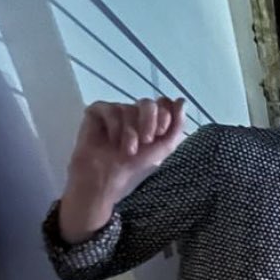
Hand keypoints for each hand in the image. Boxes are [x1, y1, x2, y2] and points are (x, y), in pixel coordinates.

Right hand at [58, 97, 185, 243]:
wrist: (107, 178)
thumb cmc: (134, 166)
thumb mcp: (164, 147)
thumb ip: (177, 125)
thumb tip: (182, 101)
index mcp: (152, 120)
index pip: (163, 103)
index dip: (165, 114)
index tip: (161, 132)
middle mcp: (134, 113)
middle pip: (148, 103)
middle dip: (149, 122)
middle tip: (146, 140)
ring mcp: (115, 112)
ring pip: (128, 108)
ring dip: (130, 132)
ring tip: (127, 150)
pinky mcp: (97, 112)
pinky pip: (110, 109)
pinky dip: (114, 126)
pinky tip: (112, 141)